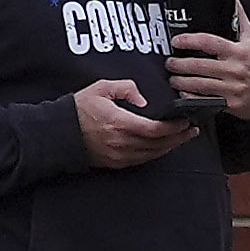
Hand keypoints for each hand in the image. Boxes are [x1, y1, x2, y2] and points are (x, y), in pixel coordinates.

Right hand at [72, 80, 196, 170]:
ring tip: (182, 137)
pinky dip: (157, 153)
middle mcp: (122, 142)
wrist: (58, 133)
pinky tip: (163, 145)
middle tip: (191, 129)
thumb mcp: (100, 88)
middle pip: (160, 143)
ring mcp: (119, 155)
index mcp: (119, 123)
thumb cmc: (79, 109)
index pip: (156, 129)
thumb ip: (125, 87)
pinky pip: (144, 160)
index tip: (185, 120)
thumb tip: (143, 99)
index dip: (175, 127)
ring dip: (171, 146)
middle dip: (179, 136)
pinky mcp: (116, 163)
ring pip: (154, 153)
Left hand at [168, 22, 249, 122]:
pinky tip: (184, 93)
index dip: (189, 41)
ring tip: (173, 78)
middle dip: (179, 64)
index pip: (209, 42)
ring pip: (200, 84)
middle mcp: (236, 69)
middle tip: (169, 62)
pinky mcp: (231, 103)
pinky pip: (206, 101)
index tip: (176, 41)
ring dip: (181, 82)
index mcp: (239, 51)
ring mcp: (233, 88)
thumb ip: (240, 19)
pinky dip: (191, 97)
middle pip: (199, 65)